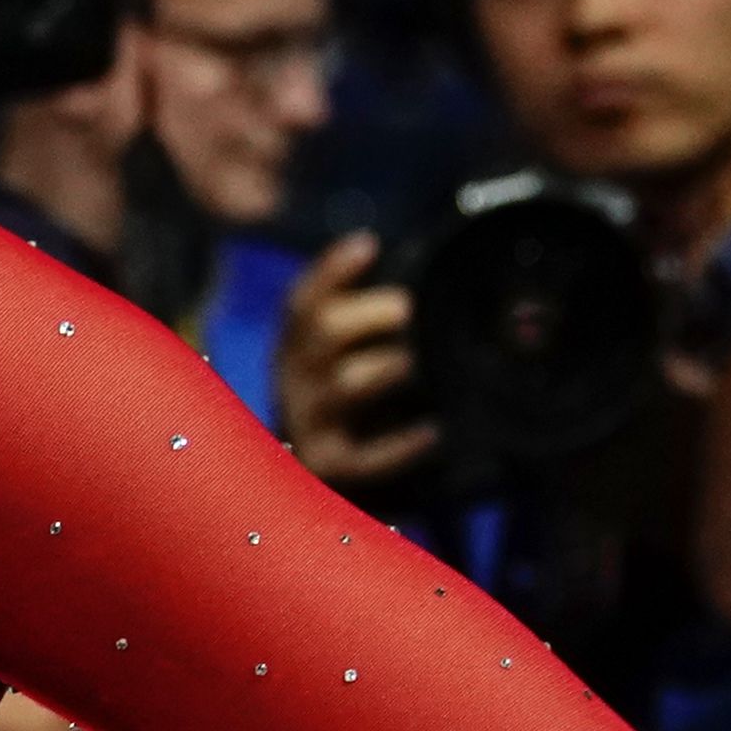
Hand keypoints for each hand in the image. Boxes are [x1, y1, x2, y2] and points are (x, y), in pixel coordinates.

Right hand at [277, 232, 438, 489]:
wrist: (313, 486)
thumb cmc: (350, 409)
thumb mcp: (344, 362)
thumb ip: (371, 326)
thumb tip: (422, 280)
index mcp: (298, 348)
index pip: (304, 301)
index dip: (332, 270)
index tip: (369, 244)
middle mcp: (297, 381)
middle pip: (322, 334)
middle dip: (369, 315)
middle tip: (409, 309)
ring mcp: (311, 424)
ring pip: (342, 388)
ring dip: (381, 370)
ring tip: (414, 364)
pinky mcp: (332, 468)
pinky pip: (364, 458)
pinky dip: (398, 446)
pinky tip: (433, 434)